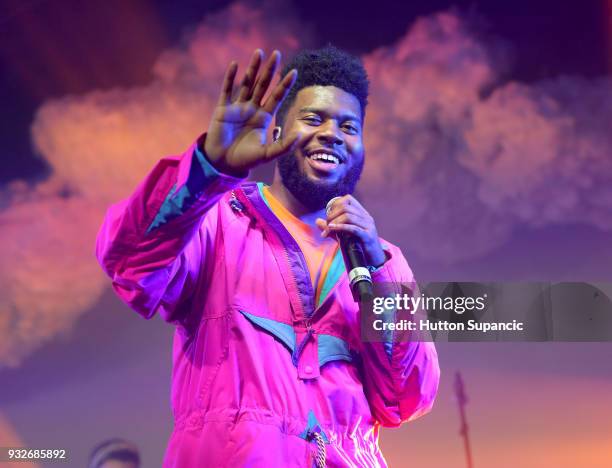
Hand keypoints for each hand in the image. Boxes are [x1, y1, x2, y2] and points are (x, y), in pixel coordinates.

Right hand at [204, 49, 300, 175]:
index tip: (294, 72)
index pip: (277, 97)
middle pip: (263, 85)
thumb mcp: (267, 154)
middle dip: (270, 70)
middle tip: (277, 53)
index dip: (284, 85)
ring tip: (259, 52)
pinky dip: (231, 77)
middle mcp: (252, 109)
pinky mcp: (223, 109)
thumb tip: (300, 135)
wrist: (223, 163)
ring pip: (246, 83)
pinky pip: (227, 90)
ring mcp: (237, 107)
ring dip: (252, 68)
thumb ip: (283, 145)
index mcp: (263, 118)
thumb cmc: (245, 160)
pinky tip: (236, 64)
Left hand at [315, 195, 386, 266]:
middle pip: (346, 208)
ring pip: (348, 216)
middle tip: (327, 225)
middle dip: (332, 215)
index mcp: (362, 213)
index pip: (348, 199)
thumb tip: (317, 221)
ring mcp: (368, 226)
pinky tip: (332, 229)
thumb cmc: (359, 245)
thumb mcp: (343, 234)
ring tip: (328, 230)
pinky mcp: (368, 236)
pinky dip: (340, 227)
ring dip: (334, 222)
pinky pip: (353, 228)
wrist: (373, 258)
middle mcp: (366, 217)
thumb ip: (331, 228)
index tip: (329, 215)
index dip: (335, 204)